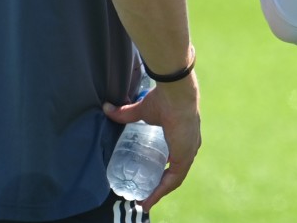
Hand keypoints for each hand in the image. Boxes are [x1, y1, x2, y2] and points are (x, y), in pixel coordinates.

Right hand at [103, 72, 200, 209]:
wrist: (176, 94)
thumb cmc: (164, 99)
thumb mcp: (143, 111)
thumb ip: (126, 113)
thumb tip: (107, 108)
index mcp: (183, 136)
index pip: (174, 158)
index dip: (162, 169)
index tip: (148, 177)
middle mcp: (189, 146)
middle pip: (173, 172)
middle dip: (158, 185)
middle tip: (143, 195)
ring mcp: (188, 152)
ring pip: (173, 179)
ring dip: (158, 192)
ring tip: (143, 202)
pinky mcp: (185, 157)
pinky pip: (173, 180)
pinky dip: (161, 190)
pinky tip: (149, 198)